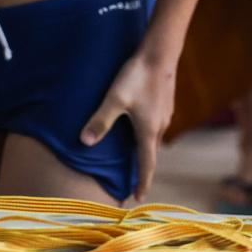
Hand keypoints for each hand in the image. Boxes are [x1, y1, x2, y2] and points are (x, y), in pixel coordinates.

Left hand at [82, 50, 175, 201]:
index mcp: (148, 131)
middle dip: (141, 167)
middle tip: (131, 179)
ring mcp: (165, 114)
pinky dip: (146, 132)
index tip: (139, 199)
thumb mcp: (115, 99)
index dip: (142, 183)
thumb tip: (85, 141)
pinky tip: (137, 123)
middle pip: (150, 153)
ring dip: (144, 148)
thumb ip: (101, 120)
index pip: (147, 165)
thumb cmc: (137, 76)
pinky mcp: (165, 103)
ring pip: (153, 138)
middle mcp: (160, 126)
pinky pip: (155, 125)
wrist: (160, 53)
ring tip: (131, 152)